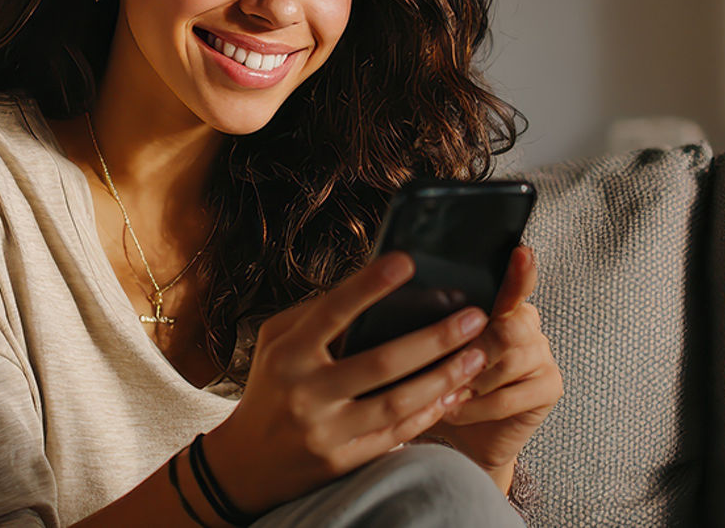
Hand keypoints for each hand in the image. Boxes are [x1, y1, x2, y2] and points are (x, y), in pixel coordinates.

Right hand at [201, 252, 491, 514]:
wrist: (247, 463)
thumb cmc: (270, 386)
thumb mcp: (276, 341)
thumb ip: (314, 314)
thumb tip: (366, 284)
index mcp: (287, 353)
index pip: (332, 312)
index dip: (369, 285)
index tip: (407, 260)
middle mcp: (305, 391)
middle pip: (382, 362)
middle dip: (435, 338)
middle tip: (475, 317)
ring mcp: (325, 431)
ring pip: (398, 402)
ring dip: (444, 377)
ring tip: (477, 354)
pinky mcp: (342, 461)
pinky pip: (396, 434)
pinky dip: (429, 412)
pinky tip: (456, 392)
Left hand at [420, 246, 562, 486]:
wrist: (463, 434)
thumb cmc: (442, 383)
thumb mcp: (431, 351)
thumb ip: (432, 328)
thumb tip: (404, 304)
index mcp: (502, 307)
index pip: (515, 285)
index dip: (520, 271)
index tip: (522, 252)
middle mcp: (528, 324)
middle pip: (507, 328)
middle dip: (471, 352)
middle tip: (445, 370)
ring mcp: (544, 354)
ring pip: (507, 362)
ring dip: (469, 383)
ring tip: (445, 394)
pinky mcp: (550, 387)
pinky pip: (511, 396)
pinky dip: (478, 407)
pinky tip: (457, 410)